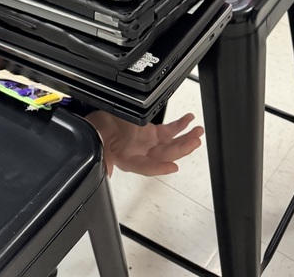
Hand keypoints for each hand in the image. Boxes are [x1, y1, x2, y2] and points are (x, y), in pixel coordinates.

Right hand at [86, 111, 203, 176]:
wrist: (96, 121)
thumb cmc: (96, 132)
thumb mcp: (96, 145)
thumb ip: (103, 159)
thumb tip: (105, 172)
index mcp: (129, 160)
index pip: (147, 166)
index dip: (160, 168)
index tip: (172, 166)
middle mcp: (142, 153)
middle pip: (165, 153)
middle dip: (182, 149)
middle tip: (194, 142)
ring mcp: (149, 142)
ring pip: (172, 142)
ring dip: (186, 138)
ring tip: (197, 132)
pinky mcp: (152, 131)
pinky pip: (170, 130)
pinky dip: (180, 125)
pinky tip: (188, 121)